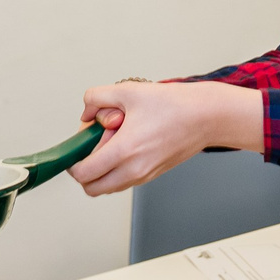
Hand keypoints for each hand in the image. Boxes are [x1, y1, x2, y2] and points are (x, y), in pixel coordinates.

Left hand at [68, 80, 262, 195]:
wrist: (207, 116)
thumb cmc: (175, 105)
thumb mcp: (128, 91)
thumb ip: (97, 98)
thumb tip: (87, 113)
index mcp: (124, 151)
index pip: (83, 174)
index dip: (73, 162)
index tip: (76, 148)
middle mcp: (133, 170)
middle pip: (92, 188)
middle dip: (86, 171)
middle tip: (95, 146)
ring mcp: (144, 175)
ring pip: (109, 186)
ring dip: (104, 171)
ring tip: (117, 142)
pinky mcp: (153, 175)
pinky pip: (125, 180)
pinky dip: (119, 169)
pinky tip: (130, 144)